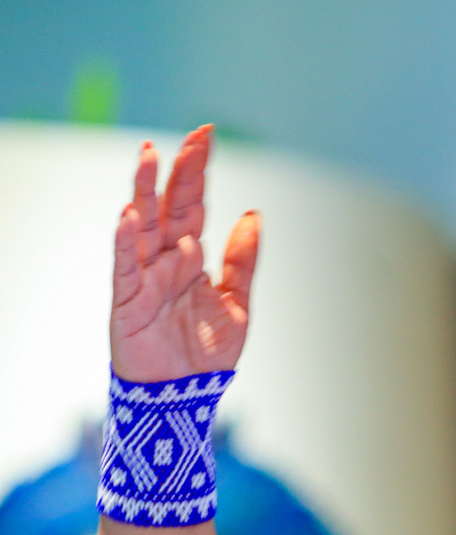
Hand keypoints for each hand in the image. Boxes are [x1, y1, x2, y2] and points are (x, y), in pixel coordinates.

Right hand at [110, 125, 257, 382]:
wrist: (184, 398)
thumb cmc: (205, 354)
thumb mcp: (237, 303)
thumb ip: (242, 260)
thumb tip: (253, 213)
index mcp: (191, 257)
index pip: (194, 204)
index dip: (199, 172)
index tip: (207, 137)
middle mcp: (165, 260)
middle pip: (170, 207)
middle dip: (179, 172)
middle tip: (192, 138)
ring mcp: (143, 277)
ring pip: (142, 226)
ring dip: (145, 192)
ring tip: (150, 158)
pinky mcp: (126, 302)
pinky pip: (124, 266)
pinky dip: (125, 241)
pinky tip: (129, 214)